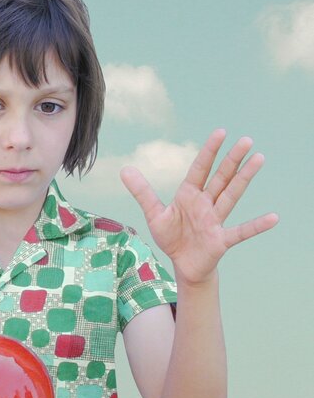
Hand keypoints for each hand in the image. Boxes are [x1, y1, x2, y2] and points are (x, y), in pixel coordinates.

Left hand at [120, 129, 278, 286]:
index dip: (209, 151)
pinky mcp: (221, 240)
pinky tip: (273, 218)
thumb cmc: (171, 237)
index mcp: (189, 195)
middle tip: (246, 140)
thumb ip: (142, 192)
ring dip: (245, 178)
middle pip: (221, 177)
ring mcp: (215, 220)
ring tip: (259, 158)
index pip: (200, 169)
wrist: (183, 265)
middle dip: (232, 159)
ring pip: (232, 195)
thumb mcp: (154, 214)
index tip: (221, 132)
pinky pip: (241, 231)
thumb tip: (124, 169)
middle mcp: (205, 204)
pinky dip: (256, 225)